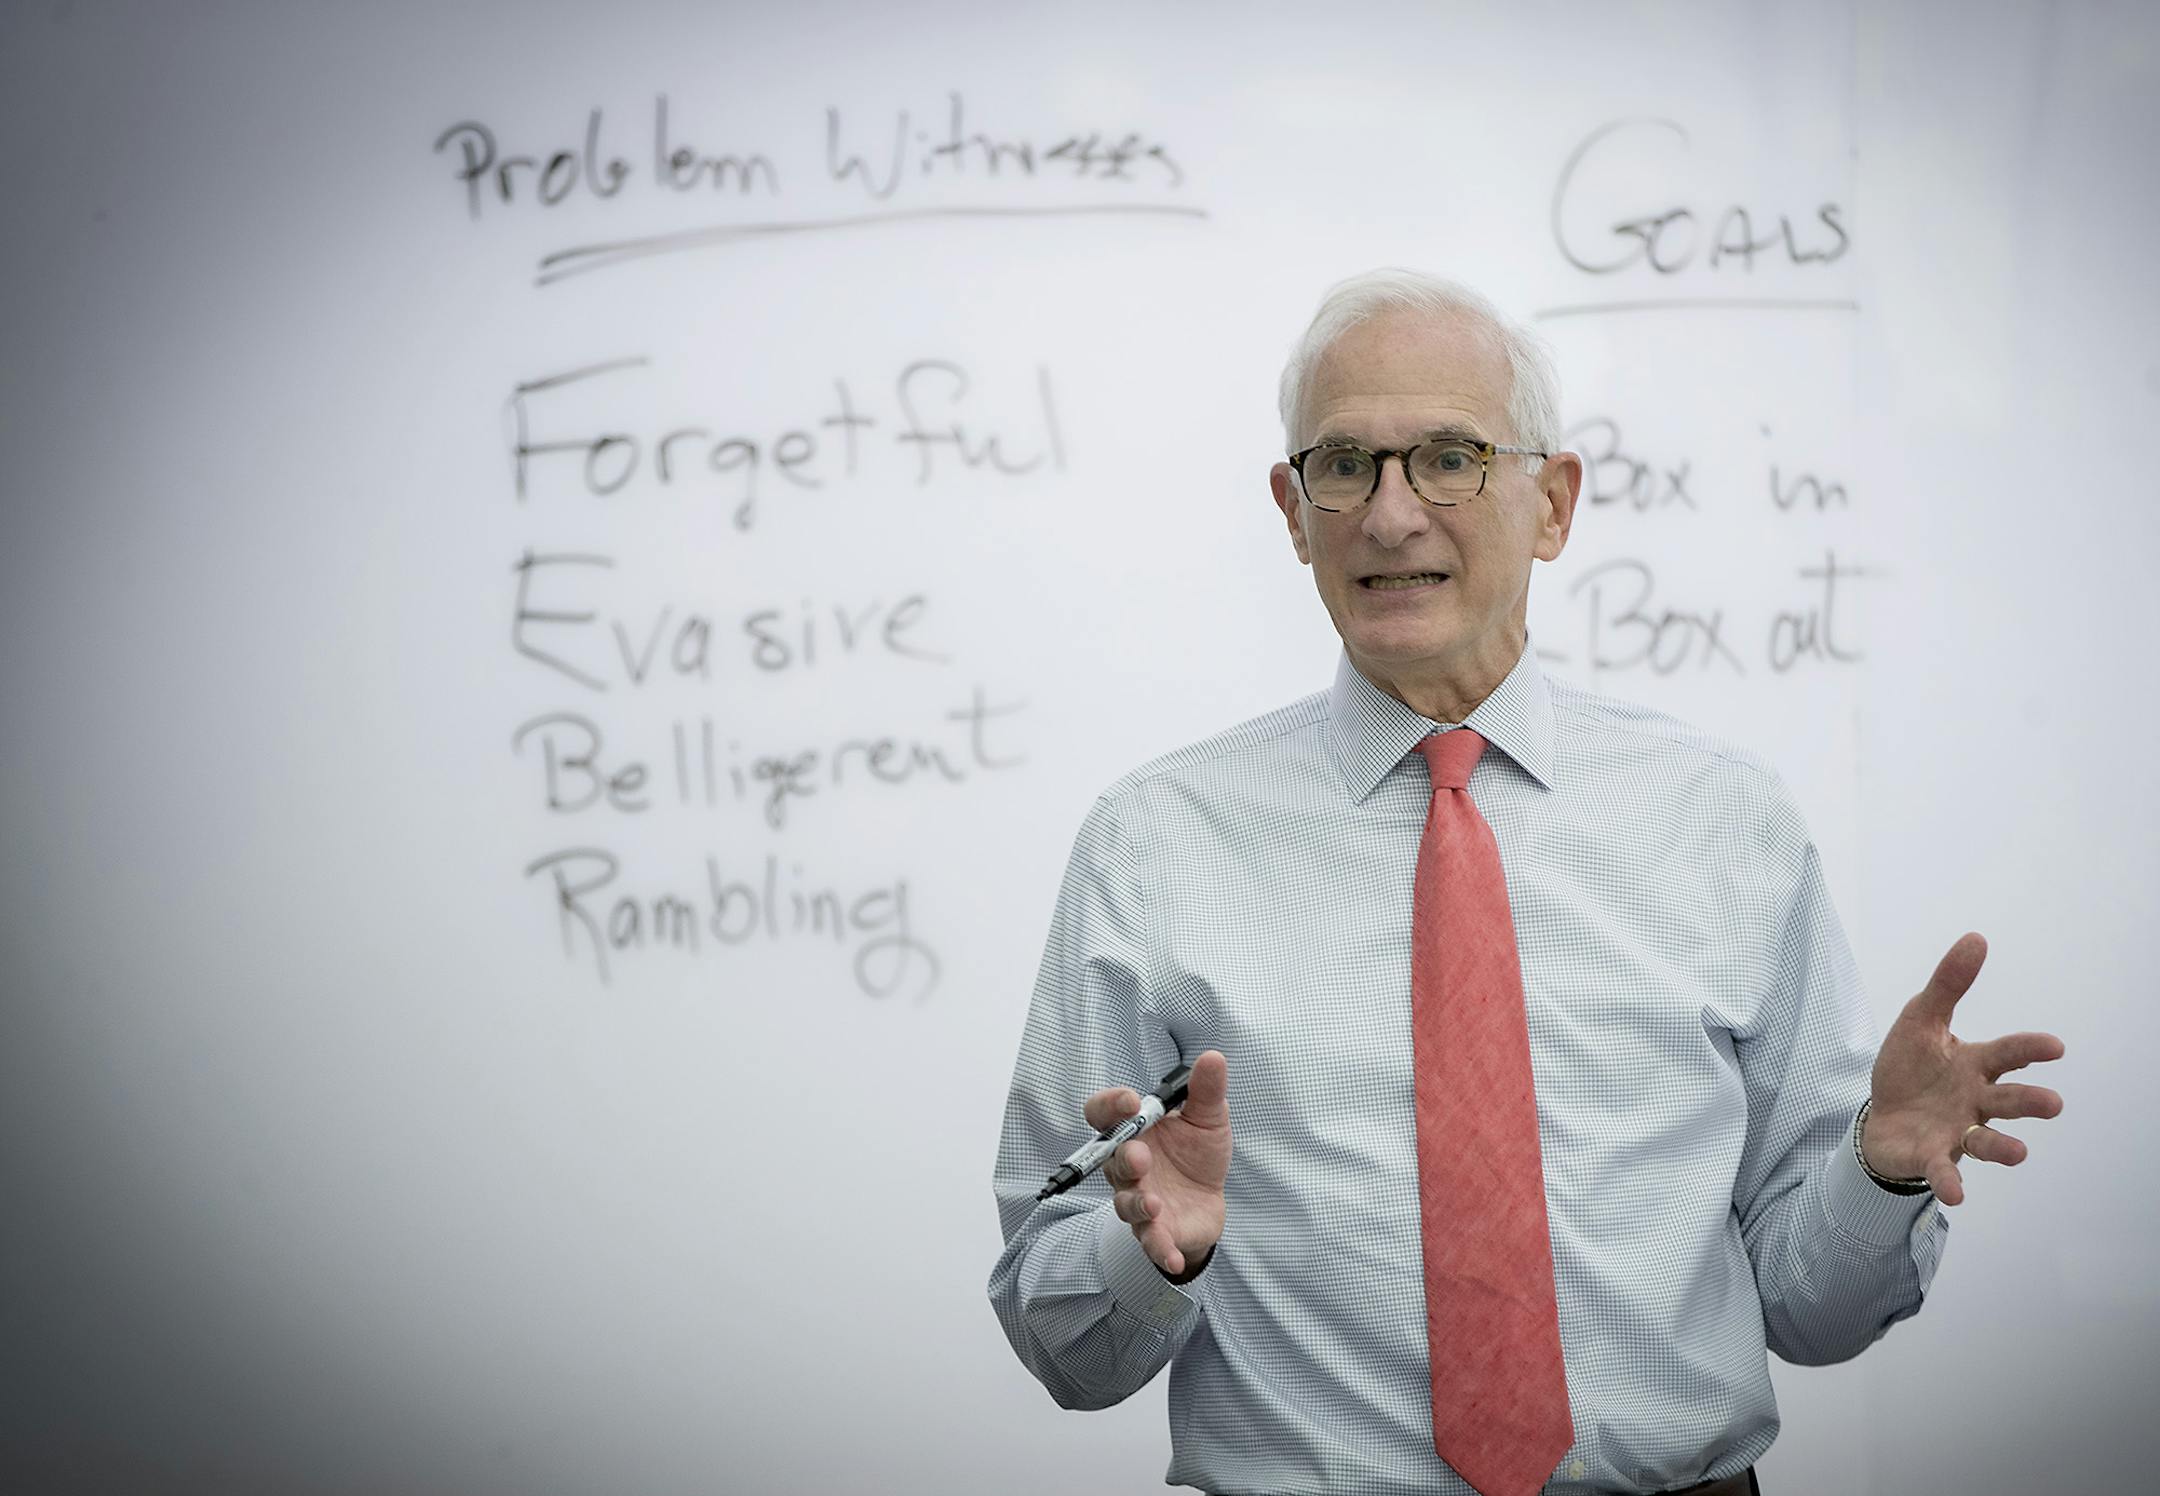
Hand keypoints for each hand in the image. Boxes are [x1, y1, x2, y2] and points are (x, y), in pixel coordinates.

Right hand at [1085, 1050, 1230, 1276]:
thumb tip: (1213, 1057)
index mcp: (1134, 1132)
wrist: (1208, 1199)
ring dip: (1136, 1203)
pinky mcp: (1156, 1230)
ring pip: (1125, 1203)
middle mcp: (1128, 1166)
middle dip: (1124, 1158)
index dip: (1110, 1106)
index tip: (1131, 1101)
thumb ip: (1206, 1091)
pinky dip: (1158, 1250)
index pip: (1104, 1114)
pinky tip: (1171, 1257)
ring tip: (1153, 1202)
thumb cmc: (1196, 1154)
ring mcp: (1139, 1199)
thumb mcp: (1209, 1118)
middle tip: (1140, 1156)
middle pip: (1112, 1161)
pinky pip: (1150, 1241)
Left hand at [1863, 933, 2064, 1204]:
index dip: (2030, 1049)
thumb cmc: (1911, 1067)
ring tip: (2020, 1153)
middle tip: (2052, 1103)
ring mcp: (1958, 1131)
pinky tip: (1957, 1195)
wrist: (1882, 1116)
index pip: (2008, 1053)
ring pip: (1988, 1140)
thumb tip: (1976, 938)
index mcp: (1975, 1064)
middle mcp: (1975, 1100)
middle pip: (2007, 1099)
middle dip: (2029, 1101)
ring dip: (2003, 1148)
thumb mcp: (1921, 1019)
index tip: (2055, 1046)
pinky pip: (1945, 1171)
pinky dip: (1951, 1182)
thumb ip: (1948, 984)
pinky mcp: (1934, 1157)